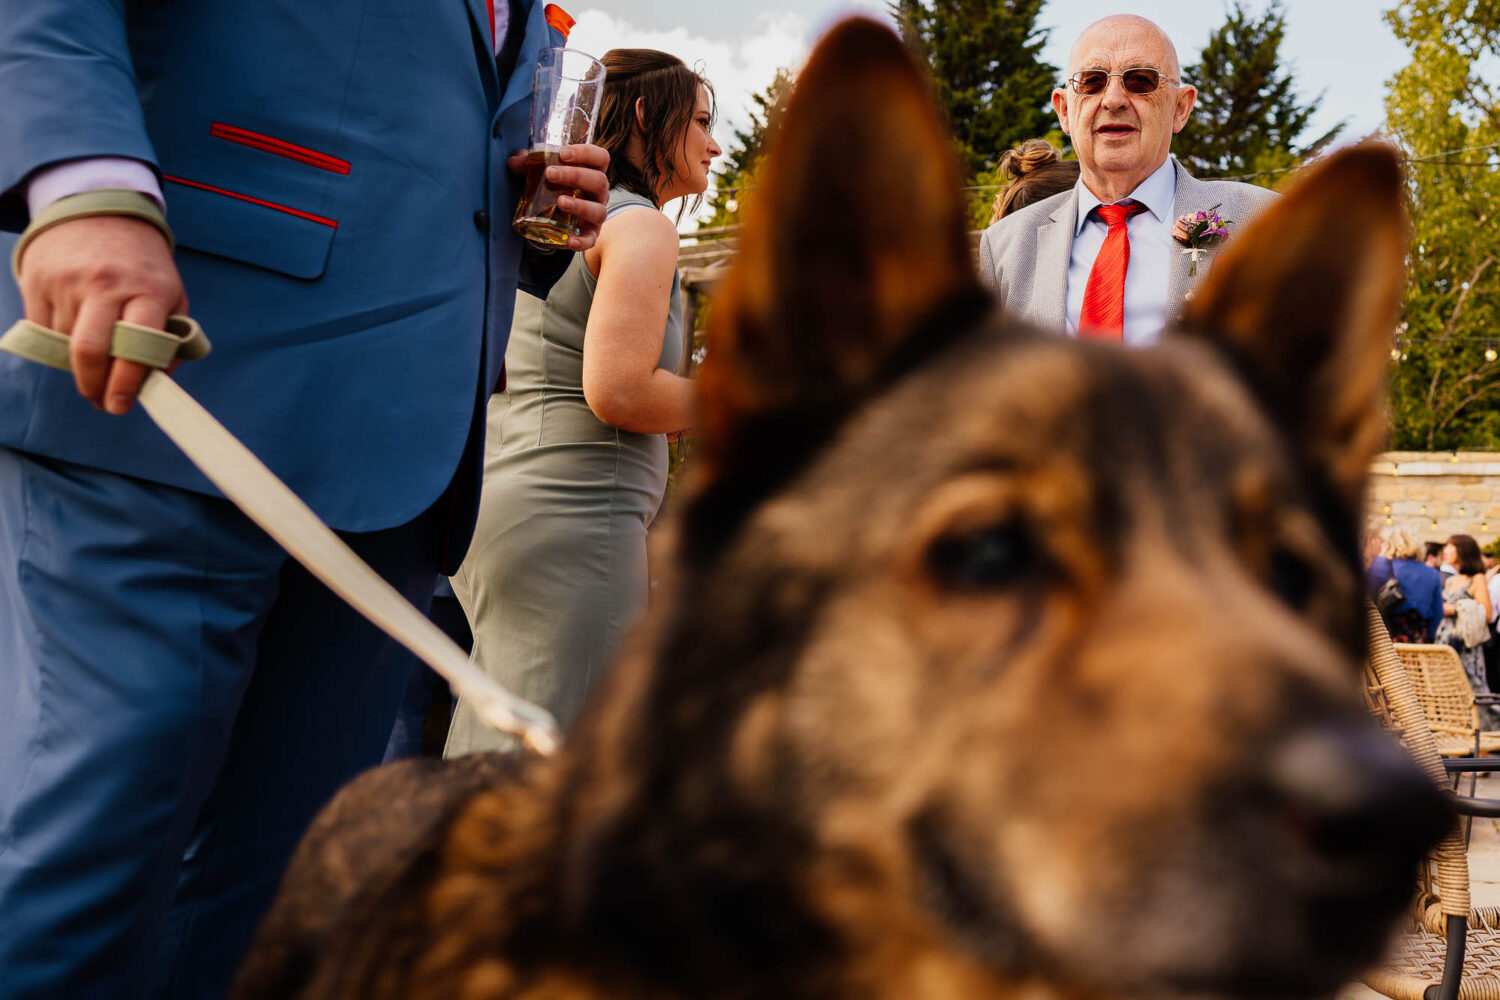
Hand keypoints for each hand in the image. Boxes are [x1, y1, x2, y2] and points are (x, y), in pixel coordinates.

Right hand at [16, 215, 186, 414]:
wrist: (98, 211)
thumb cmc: (142, 265)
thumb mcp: (171, 294)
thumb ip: (170, 339)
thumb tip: (156, 384)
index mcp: (149, 291)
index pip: (138, 346)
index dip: (128, 383)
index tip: (121, 405)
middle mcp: (107, 285)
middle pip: (91, 351)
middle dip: (94, 387)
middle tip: (100, 402)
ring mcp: (68, 281)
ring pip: (64, 344)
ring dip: (78, 363)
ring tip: (93, 357)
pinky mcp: (37, 279)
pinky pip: (42, 329)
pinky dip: (56, 342)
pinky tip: (72, 330)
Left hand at [508, 143, 609, 250]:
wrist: (557, 215)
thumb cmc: (555, 187)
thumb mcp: (542, 172)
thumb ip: (529, 164)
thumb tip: (513, 162)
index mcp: (592, 171)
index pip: (600, 157)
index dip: (586, 153)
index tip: (563, 153)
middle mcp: (598, 193)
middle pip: (599, 181)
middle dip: (575, 175)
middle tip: (550, 174)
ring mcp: (596, 214)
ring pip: (598, 210)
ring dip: (580, 205)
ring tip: (560, 202)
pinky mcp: (590, 234)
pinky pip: (591, 239)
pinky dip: (582, 241)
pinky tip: (570, 240)